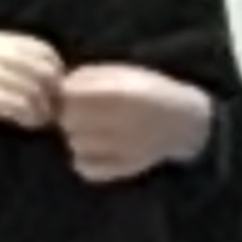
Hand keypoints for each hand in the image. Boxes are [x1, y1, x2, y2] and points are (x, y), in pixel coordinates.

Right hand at [0, 33, 63, 151]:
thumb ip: (17, 68)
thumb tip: (57, 83)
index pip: (45, 51)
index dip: (58, 74)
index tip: (56, 94)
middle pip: (44, 71)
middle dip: (53, 94)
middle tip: (52, 113)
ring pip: (34, 89)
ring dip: (42, 110)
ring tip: (38, 122)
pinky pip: (19, 105)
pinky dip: (29, 117)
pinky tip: (26, 125)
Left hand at [58, 63, 213, 184]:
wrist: (183, 121)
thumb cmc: (147, 92)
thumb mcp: (122, 72)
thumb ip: (88, 77)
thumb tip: (58, 89)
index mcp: (120, 93)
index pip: (69, 94)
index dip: (69, 93)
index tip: (78, 93)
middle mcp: (121, 121)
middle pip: (68, 119)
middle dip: (72, 114)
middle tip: (87, 113)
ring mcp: (122, 147)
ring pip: (74, 143)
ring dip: (79, 136)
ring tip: (97, 129)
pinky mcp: (122, 168)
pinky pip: (84, 167)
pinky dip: (85, 159)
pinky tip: (98, 148)